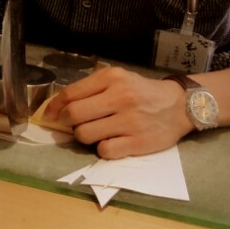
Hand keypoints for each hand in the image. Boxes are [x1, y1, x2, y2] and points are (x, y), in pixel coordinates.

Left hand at [42, 67, 191, 158]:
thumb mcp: (119, 79)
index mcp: (112, 78)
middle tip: (73, 124)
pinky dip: (102, 149)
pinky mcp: (138, 142)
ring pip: (85, 134)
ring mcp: (130, 121)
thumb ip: (92, 88)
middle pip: (74, 115)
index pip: (71, 93)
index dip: (54, 106)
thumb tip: (59, 106)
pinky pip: (104, 150)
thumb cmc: (142, 92)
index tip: (49, 115)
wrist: (179, 105)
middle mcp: (120, 97)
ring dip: (83, 136)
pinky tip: (110, 142)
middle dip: (67, 122)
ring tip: (94, 132)